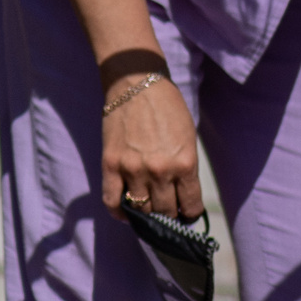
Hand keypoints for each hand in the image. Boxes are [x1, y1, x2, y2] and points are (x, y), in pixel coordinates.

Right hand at [103, 69, 201, 221]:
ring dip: (146, 215)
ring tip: (148, 212)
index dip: (189, 214)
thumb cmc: (168, 108)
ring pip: (141, 210)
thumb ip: (184, 169)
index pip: (190, 206)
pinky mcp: (111, 164)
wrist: (137, 84)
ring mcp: (133, 169)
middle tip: (167, 213)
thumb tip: (179, 197)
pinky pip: (112, 200)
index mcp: (184, 164)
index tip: (186, 214)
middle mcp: (160, 171)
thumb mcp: (187, 140)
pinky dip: (119, 212)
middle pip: (165, 212)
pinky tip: (125, 214)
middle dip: (169, 216)